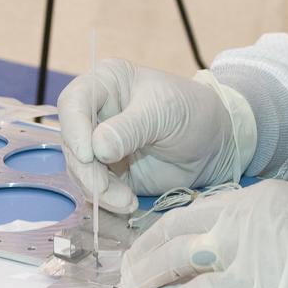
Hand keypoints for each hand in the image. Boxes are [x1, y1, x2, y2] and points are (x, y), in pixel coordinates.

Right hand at [57, 60, 249, 214]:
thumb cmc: (191, 111)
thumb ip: (129, 128)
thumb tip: (97, 149)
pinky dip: (107, 200)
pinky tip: (127, 203)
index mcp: (106, 84)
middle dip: (86, 169)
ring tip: (125, 201)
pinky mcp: (110, 172)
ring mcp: (100, 145)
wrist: (216, 143)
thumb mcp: (163, 112)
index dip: (74, 128)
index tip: (88, 154)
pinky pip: (96, 188)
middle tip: (105, 189)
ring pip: (79, 169)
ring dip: (97, 189)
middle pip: (71, 141)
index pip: (73, 102)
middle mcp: (96, 113)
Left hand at [119, 180, 287, 287]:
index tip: (151, 242)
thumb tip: (241, 243)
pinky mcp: (257, 282)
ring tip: (132, 286)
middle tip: (127, 268)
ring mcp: (248, 247)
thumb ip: (267, 222)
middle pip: (178, 227)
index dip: (167, 228)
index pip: (199, 209)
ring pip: (181, 255)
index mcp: (259, 195)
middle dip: (146, 248)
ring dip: (151, 272)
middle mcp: (245, 214)